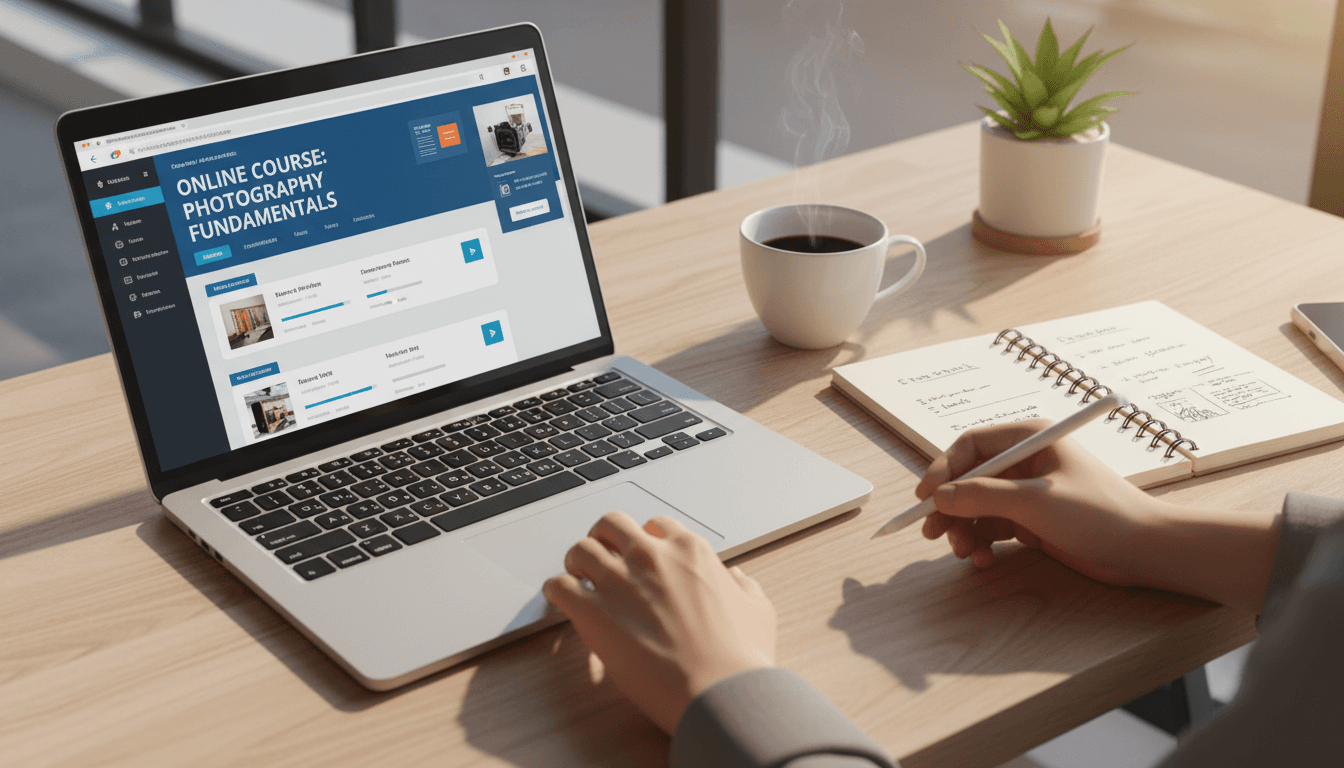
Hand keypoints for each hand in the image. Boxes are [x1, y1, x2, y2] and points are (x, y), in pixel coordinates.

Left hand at [543, 511, 776, 733]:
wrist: (720, 692)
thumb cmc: (741, 658)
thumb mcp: (757, 610)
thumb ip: (743, 586)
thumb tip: (736, 577)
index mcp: (690, 550)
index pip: (656, 524)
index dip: (646, 540)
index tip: (640, 555)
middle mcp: (651, 556)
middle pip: (611, 524)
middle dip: (604, 539)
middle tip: (602, 558)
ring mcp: (619, 581)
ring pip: (580, 549)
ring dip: (577, 562)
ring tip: (577, 578)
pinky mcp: (593, 613)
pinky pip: (559, 586)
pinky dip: (556, 590)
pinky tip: (561, 600)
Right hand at [915, 419, 1171, 584]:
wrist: (1146, 550)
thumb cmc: (1100, 514)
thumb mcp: (1035, 502)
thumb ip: (983, 497)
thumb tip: (938, 497)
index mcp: (1030, 439)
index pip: (971, 446)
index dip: (943, 469)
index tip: (925, 497)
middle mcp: (1026, 462)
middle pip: (969, 478)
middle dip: (950, 507)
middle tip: (933, 534)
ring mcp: (1028, 492)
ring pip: (977, 507)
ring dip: (965, 530)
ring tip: (965, 553)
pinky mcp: (1033, 520)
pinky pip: (993, 527)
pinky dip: (982, 542)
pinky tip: (982, 559)